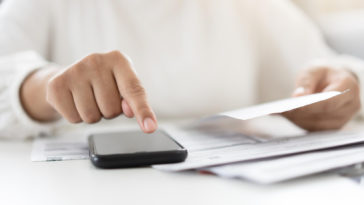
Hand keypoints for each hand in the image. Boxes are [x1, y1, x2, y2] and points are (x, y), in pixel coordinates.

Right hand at [22, 51, 156, 132]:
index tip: (150, 128)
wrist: (71, 75)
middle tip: (101, 97)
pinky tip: (75, 101)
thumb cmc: (105, 82)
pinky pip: (74, 119)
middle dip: (109, 111)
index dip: (143, 111)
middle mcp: (96, 60)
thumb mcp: (123, 86)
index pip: (134, 90)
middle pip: (112, 109)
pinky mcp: (56, 84)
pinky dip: (76, 117)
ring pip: (92, 117)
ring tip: (89, 99)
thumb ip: (133, 99)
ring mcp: (74, 70)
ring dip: (93, 115)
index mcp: (118, 59)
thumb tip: (130, 111)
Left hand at [282, 66, 360, 130]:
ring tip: (281, 113)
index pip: (330, 101)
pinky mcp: (332, 127)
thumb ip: (306, 82)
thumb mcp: (313, 70)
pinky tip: (286, 116)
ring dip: (298, 120)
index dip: (312, 106)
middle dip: (301, 113)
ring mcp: (343, 119)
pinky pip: (314, 129)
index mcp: (348, 87)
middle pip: (323, 115)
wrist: (331, 81)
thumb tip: (298, 97)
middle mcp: (350, 105)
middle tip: (282, 111)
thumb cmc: (323, 74)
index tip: (294, 106)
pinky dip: (299, 122)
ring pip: (317, 125)